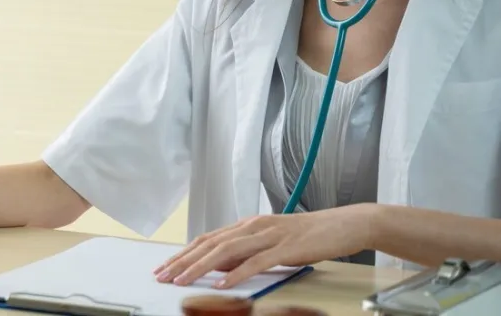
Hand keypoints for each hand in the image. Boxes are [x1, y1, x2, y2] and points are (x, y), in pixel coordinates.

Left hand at [151, 204, 376, 288]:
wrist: (345, 224)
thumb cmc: (309, 235)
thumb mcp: (271, 243)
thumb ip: (246, 253)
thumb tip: (221, 268)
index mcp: (248, 225)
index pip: (207, 238)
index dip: (184, 253)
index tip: (165, 267)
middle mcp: (253, 227)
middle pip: (210, 244)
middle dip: (183, 260)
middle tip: (163, 275)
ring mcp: (269, 236)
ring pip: (227, 251)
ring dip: (201, 267)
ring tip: (183, 280)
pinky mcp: (286, 248)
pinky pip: (257, 262)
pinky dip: (237, 273)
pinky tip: (223, 284)